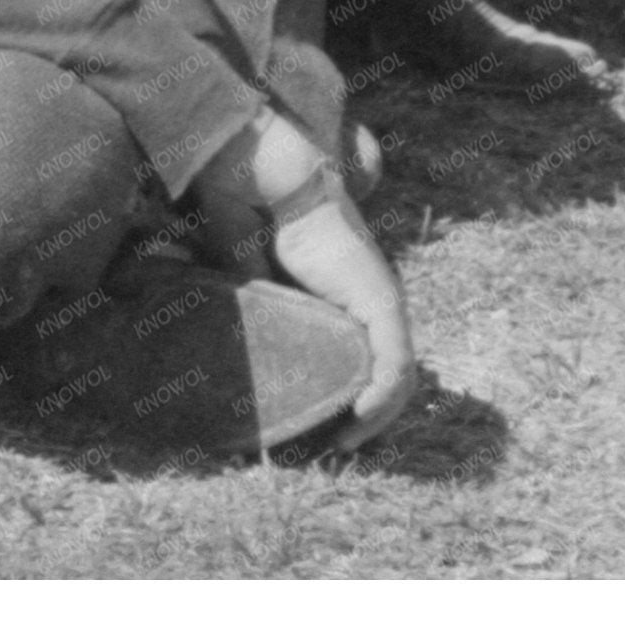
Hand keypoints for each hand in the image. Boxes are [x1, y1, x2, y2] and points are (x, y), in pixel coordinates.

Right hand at [190, 110, 417, 448]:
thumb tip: (227, 349)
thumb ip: (248, 308)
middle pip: (385, 377)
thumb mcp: (245, 278)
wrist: (271, 175)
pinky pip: (394, 362)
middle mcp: (369, 301)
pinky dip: (383, 397)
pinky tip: (360, 419)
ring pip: (397, 377)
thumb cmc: (253, 213)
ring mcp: (380, 299)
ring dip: (375, 418)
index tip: (320, 432)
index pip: (362, 361)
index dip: (347, 400)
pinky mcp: (380, 298)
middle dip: (364, 420)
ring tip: (344, 443)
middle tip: (332, 449)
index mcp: (341, 296)